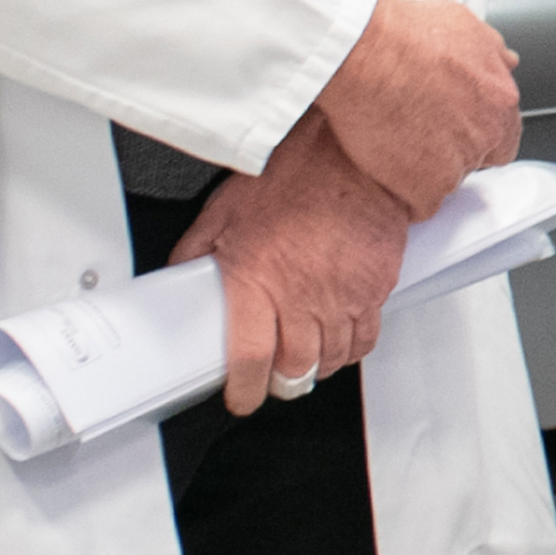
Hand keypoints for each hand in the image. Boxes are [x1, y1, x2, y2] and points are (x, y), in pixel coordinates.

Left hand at [179, 123, 415, 412]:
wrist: (356, 158)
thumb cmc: (296, 176)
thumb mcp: (226, 209)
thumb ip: (199, 249)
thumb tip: (179, 275)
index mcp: (259, 280)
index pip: (251, 358)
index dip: (245, 389)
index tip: (242, 396)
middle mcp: (304, 296)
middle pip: (297, 368)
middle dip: (283, 384)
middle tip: (275, 381)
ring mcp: (345, 296)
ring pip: (334, 358)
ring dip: (318, 368)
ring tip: (306, 363)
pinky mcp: (376, 288)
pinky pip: (367, 337)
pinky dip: (352, 349)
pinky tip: (341, 343)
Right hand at [305, 0, 519, 219]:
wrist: (365, 52)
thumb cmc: (406, 32)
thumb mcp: (463, 26)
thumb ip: (490, 51)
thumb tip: (507, 61)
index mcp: (500, 99)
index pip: (503, 136)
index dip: (476, 135)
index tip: (452, 131)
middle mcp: (487, 133)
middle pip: (476, 160)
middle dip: (452, 153)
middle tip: (418, 137)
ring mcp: (458, 164)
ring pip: (447, 183)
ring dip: (425, 172)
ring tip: (394, 149)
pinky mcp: (426, 186)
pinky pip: (421, 207)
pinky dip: (405, 197)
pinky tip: (386, 176)